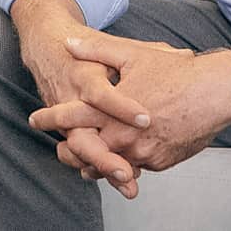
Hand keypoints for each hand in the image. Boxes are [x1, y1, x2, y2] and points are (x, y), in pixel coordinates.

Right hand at [11, 0, 151, 197]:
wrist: (46, 50)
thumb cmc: (85, 50)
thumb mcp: (114, 46)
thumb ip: (147, 52)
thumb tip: (183, 56)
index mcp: (84, 76)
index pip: (101, 95)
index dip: (122, 109)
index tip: (146, 120)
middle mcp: (71, 102)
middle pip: (82, 135)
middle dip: (104, 158)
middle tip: (127, 172)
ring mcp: (67, 121)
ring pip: (81, 151)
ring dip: (103, 169)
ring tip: (128, 184)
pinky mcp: (69, 132)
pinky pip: (81, 156)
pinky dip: (99, 169)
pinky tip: (122, 180)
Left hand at [30, 33, 230, 174]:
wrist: (217, 93)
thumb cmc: (178, 72)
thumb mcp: (133, 54)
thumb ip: (97, 50)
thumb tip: (70, 44)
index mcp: (112, 111)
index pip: (72, 118)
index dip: (51, 118)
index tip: (36, 119)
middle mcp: (125, 138)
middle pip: (87, 151)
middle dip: (70, 149)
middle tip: (59, 148)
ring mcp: (144, 154)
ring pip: (111, 163)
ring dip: (97, 160)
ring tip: (86, 157)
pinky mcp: (161, 162)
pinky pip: (137, 164)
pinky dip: (127, 159)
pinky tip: (123, 153)